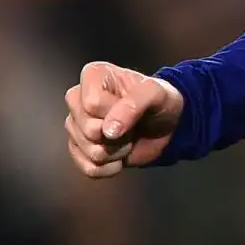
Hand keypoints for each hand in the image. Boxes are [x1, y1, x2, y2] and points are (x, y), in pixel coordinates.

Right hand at [64, 62, 183, 177]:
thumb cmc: (161, 101)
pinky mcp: (79, 150)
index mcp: (93, 76)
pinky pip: (89, 168)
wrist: (168, 124)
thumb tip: (107, 131)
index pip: (93, 104)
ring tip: (128, 136)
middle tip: (133, 124)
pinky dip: (111, 167)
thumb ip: (134, 104)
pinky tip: (121, 156)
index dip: (117, 111)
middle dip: (119, 133)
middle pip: (89, 130)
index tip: (133, 105)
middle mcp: (77, 99)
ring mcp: (76, 126)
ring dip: (118, 150)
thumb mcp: (156, 93)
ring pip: (90, 151)